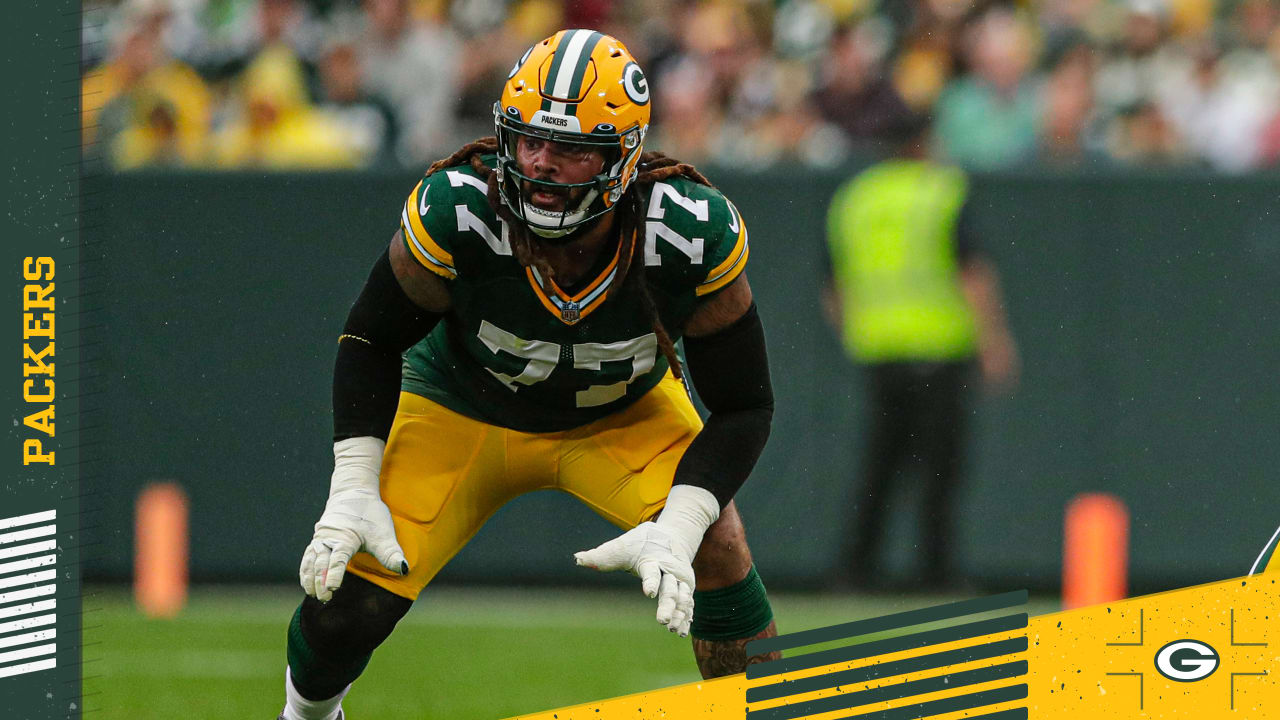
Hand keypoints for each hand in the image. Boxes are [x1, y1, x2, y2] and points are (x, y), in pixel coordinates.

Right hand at [299, 437, 407, 601]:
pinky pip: (307, 557)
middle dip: (321, 581)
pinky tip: (307, 584)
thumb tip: (404, 570)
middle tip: (324, 599)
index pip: (338, 559)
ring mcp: (320, 539)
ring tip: (313, 595)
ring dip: (310, 578)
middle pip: (321, 562)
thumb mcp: (383, 532)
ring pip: (310, 560)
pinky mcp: (317, 540)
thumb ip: (391, 553)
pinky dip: (305, 571)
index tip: (331, 589)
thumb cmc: (370, 513)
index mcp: (345, 537)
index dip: (334, 574)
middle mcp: (328, 538)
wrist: (354, 492)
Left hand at [575, 521, 696, 635]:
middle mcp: (671, 571)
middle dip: (668, 605)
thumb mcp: (622, 547)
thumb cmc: (641, 543)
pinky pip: (687, 605)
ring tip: (673, 630)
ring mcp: (680, 580)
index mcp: (653, 560)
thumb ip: (601, 556)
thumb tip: (577, 558)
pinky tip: (681, 632)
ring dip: (679, 614)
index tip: (649, 593)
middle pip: (670, 589)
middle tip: (663, 621)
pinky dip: (685, 618)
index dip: (650, 582)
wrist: (672, 536)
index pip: (651, 572)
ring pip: (682, 598)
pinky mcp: (685, 589)